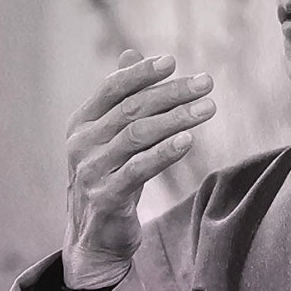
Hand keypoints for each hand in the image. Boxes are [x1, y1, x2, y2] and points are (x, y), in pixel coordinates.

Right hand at [62, 49, 215, 288]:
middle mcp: (81, 144)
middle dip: (172, 93)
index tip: (172, 61)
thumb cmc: (109, 176)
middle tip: (206, 83)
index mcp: (81, 123)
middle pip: (132, 109)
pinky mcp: (106, 198)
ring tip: (208, 108)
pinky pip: (139, 169)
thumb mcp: (109, 136)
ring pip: (138, 135)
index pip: (112, 88)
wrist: (94, 238)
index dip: (142, 73)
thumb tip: (131, 53)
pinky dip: (165, 152)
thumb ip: (120, 98)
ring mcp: (91, 171)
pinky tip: (189, 139)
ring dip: (177, 118)